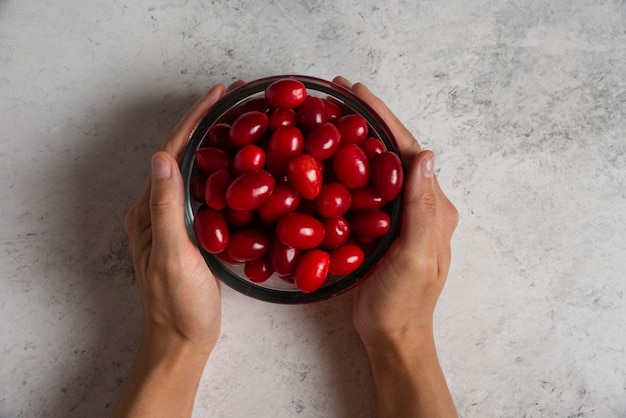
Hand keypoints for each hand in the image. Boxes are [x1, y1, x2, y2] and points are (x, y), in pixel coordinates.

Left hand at [124, 84, 227, 351]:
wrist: (182, 341)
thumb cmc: (177, 304)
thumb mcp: (171, 256)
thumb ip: (165, 209)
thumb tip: (161, 158)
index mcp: (149, 210)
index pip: (171, 153)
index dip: (195, 121)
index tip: (218, 94)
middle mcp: (159, 209)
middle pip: (183, 156)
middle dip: (207, 125)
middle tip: (237, 101)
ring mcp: (177, 221)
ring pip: (198, 172)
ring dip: (217, 144)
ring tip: (243, 123)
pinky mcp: (195, 233)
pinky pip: (209, 192)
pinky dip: (227, 172)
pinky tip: (246, 167)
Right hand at [333, 76, 457, 416]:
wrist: (394, 336)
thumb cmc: (404, 303)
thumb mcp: (414, 257)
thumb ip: (421, 209)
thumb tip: (426, 155)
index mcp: (433, 206)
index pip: (408, 150)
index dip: (382, 118)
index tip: (356, 91)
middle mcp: (420, 204)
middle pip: (392, 152)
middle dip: (368, 121)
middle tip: (338, 95)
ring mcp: (400, 215)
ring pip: (378, 167)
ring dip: (357, 139)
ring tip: (330, 117)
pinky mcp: (382, 227)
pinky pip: (366, 188)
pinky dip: (348, 167)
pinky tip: (327, 159)